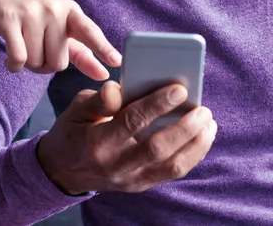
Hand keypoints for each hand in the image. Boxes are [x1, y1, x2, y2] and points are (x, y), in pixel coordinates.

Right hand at [0, 0, 120, 79]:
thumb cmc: (32, 14)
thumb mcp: (59, 27)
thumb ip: (81, 53)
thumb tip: (104, 74)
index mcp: (71, 11)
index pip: (90, 31)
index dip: (103, 48)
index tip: (117, 61)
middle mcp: (54, 9)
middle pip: (58, 63)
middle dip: (45, 65)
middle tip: (35, 49)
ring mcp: (31, 13)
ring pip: (36, 62)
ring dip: (27, 63)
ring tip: (22, 44)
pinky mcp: (9, 19)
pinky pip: (18, 58)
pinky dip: (13, 65)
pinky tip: (8, 59)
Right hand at [36, 81, 217, 194]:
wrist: (63, 171)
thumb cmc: (74, 131)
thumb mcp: (76, 110)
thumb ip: (99, 99)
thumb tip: (118, 88)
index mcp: (97, 142)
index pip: (131, 122)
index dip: (157, 105)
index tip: (179, 89)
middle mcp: (115, 165)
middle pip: (157, 148)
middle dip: (185, 127)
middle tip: (203, 109)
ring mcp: (130, 179)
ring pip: (171, 166)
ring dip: (196, 144)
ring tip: (209, 122)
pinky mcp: (141, 185)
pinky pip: (172, 172)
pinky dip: (192, 154)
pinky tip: (202, 136)